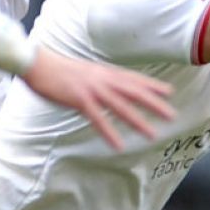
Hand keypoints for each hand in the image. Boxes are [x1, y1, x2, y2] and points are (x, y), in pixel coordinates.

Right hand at [22, 48, 174, 149]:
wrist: (38, 63)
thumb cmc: (59, 69)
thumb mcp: (85, 71)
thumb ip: (99, 78)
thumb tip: (110, 86)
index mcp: (104, 71)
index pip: (134, 79)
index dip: (152, 85)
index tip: (169, 92)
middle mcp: (103, 79)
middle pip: (135, 92)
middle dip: (155, 104)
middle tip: (172, 115)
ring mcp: (92, 89)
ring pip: (121, 106)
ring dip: (138, 121)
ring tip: (152, 134)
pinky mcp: (79, 99)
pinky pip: (98, 118)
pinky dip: (109, 132)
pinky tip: (118, 145)